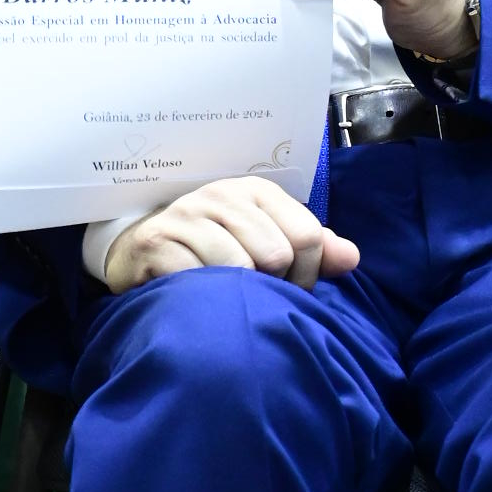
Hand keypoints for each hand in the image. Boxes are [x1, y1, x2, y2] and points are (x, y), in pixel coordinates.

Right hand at [103, 178, 358, 291]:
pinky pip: (198, 280)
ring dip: (237, 297)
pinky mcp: (157, 243)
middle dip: (272, 288)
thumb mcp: (264, 240)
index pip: (308, 236)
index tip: (286, 288)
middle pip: (277, 255)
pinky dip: (205, 298)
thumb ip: (312, 249)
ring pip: (239, 268)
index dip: (307, 275)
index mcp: (256, 191)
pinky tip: (199, 300)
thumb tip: (351, 258)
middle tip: (252, 297)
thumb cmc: (213, 248)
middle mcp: (222, 195)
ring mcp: (187, 216)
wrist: (140, 251)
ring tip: (226, 299)